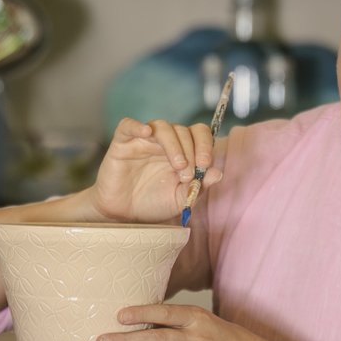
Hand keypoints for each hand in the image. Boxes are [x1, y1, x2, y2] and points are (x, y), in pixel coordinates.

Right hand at [87, 117, 221, 223]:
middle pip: (182, 130)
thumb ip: (199, 186)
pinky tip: (146, 132)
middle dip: (192, 151)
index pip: (198, 134)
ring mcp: (143, 141)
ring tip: (178, 166)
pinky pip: (128, 125)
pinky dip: (137, 125)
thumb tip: (218, 172)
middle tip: (188, 174)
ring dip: (174, 144)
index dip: (205, 145)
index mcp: (181, 151)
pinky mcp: (122, 143)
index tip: (205, 165)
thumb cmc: (152, 204)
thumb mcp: (181, 198)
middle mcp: (164, 143)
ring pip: (161, 126)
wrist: (124, 214)